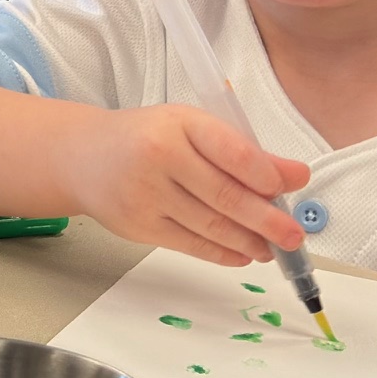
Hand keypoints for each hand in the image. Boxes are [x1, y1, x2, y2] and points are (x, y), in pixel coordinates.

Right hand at [67, 103, 311, 267]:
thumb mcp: (191, 128)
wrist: (82, 156)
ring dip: (249, 241)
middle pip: (225, 195)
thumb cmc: (146, 138)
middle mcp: (159, 156)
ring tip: (272, 248)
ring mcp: (146, 194)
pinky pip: (190, 244)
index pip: (233, 151)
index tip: (291, 187)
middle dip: (268, 220)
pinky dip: (222, 253)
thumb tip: (294, 176)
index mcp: (179, 123)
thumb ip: (242, 151)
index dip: (267, 175)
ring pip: (211, 225)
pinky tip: (242, 254)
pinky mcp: (139, 226)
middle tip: (294, 235)